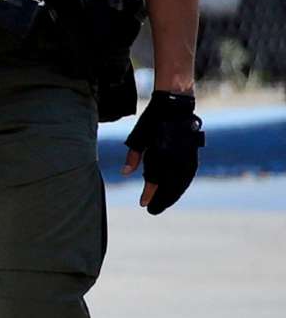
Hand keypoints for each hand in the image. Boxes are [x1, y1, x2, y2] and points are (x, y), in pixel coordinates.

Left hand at [122, 89, 202, 214]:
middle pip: (170, 186)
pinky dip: (182, 186)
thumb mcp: (138, 138)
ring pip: (181, 183)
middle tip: (153, 210)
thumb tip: (125, 173)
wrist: (175, 107)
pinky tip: (176, 191)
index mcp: (161, 155)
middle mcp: (176, 159)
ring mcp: (187, 158)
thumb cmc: (152, 121)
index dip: (149, 194)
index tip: (142, 204)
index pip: (154, 180)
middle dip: (161, 199)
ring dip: (173, 195)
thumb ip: (133, 157)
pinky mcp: (193, 156)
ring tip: (163, 203)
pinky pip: (188, 176)